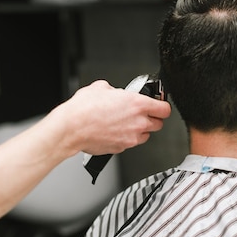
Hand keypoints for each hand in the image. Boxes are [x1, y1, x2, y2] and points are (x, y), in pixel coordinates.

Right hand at [51, 80, 171, 155]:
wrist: (71, 128)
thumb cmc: (84, 108)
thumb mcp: (102, 87)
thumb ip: (117, 91)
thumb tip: (117, 93)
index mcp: (138, 104)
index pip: (165, 109)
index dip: (162, 107)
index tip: (158, 106)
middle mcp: (138, 122)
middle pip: (159, 124)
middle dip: (152, 119)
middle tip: (141, 114)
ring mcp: (131, 138)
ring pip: (145, 136)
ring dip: (140, 130)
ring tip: (125, 123)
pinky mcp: (122, 148)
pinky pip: (130, 143)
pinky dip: (126, 138)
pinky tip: (114, 131)